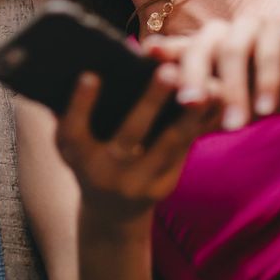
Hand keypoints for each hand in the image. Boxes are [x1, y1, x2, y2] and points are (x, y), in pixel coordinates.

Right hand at [56, 62, 224, 223]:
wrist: (111, 211)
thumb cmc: (87, 158)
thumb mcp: (69, 143)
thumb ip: (67, 112)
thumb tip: (68, 67)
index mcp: (77, 156)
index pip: (73, 130)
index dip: (80, 104)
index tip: (91, 75)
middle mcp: (105, 173)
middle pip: (130, 135)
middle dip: (150, 103)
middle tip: (168, 71)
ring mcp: (137, 183)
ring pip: (168, 145)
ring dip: (188, 115)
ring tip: (205, 85)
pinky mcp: (164, 185)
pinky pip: (184, 150)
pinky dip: (199, 124)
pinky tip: (212, 99)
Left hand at [143, 14, 279, 133]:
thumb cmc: (243, 100)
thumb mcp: (217, 106)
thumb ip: (199, 102)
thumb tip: (178, 106)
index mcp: (194, 46)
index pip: (172, 48)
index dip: (160, 49)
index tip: (148, 53)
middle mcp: (215, 31)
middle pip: (198, 49)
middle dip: (194, 78)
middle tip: (189, 103)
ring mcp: (244, 24)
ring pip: (232, 52)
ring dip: (233, 90)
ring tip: (234, 125)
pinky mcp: (275, 27)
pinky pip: (268, 54)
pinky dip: (266, 84)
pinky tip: (265, 110)